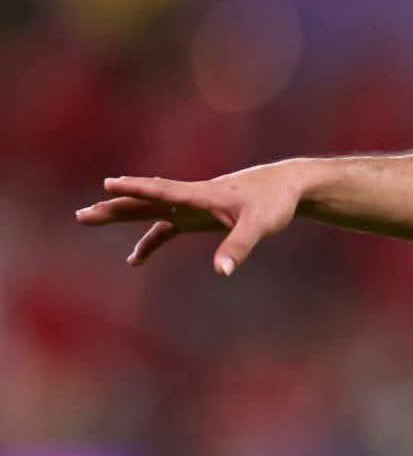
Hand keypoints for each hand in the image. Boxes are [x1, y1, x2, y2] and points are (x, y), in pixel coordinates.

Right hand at [75, 164, 307, 276]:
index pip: (163, 191)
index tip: (109, 184)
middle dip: (115, 207)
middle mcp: (190, 198)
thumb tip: (222, 272)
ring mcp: (191, 208)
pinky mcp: (198, 217)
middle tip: (82, 214)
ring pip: (149, 211)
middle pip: (146, 202)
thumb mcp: (259, 226)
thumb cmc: (274, 203)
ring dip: (121, 215)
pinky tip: (135, 260)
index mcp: (201, 195)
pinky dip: (151, 242)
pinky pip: (166, 229)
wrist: (287, 188)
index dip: (137, 189)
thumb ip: (239, 247)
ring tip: (88, 218)